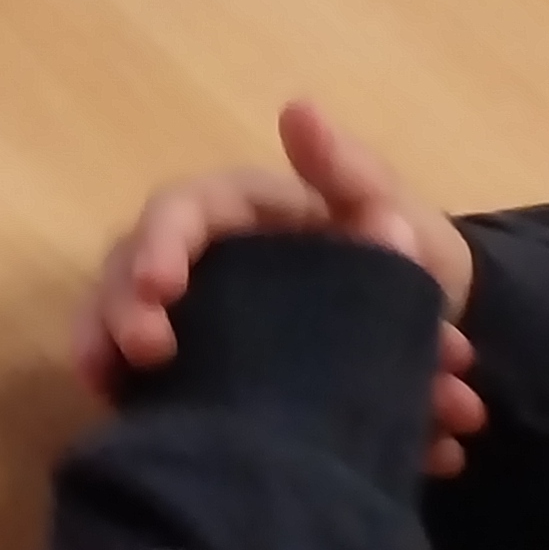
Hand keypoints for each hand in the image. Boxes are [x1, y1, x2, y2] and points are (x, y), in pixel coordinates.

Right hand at [76, 98, 481, 473]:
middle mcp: (201, 261)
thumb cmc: (412, 260)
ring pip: (128, 326)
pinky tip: (149, 438)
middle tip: (141, 353)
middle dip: (123, 309)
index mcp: (237, 214)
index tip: (161, 288)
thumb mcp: (396, 212)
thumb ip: (352, 172)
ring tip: (108, 390)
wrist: (440, 346)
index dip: (160, 245)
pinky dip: (148, 407)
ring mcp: (195, 319)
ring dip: (115, 355)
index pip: (179, 214)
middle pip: (134, 271)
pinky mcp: (201, 372)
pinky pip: (157, 385)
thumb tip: (298, 110)